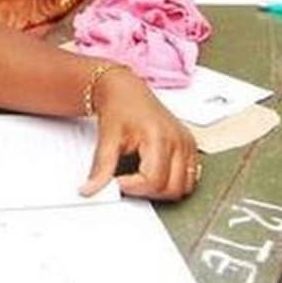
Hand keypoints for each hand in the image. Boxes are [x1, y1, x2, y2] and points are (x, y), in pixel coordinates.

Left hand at [80, 68, 199, 200]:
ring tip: (140, 176)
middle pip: (172, 188)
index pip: (154, 180)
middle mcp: (179, 141)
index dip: (133, 187)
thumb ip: (101, 167)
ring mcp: (187, 144)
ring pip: (184, 187)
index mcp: (160, 137)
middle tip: (127, 180)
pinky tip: (153, 172)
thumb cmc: (120, 106)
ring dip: (162, 190)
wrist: (126, 91)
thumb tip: (91, 190)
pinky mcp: (190, 147)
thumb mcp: (107, 137)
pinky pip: (190, 178)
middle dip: (147, 191)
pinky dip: (172, 182)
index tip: (117, 182)